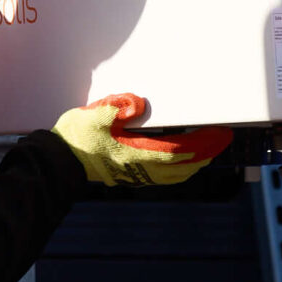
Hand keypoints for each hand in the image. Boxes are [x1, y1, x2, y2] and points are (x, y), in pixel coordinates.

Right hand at [51, 94, 231, 187]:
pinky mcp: (131, 176)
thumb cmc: (75, 137)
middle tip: (223, 138)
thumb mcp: (93, 114)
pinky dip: (181, 169)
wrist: (58, 161)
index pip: (180, 151)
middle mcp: (140, 168)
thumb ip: (117, 107)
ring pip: (176, 174)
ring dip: (195, 162)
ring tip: (208, 148)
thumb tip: (138, 104)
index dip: (204, 142)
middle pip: (184, 166)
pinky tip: (183, 159)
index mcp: (135, 153)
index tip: (221, 132)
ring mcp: (136, 175)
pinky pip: (165, 177)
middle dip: (207, 152)